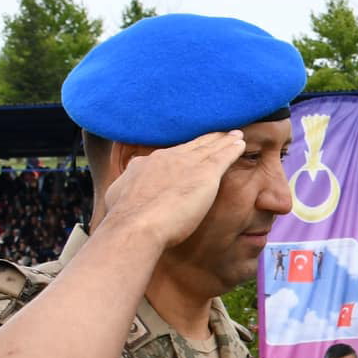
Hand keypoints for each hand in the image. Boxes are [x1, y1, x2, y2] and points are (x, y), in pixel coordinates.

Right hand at [97, 131, 246, 250]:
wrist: (137, 225)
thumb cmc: (125, 219)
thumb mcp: (117, 196)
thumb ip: (124, 188)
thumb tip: (121, 188)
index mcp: (146, 164)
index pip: (166, 156)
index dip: (180, 152)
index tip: (188, 150)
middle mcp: (166, 158)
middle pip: (192, 145)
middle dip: (206, 139)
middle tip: (219, 133)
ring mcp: (187, 163)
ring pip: (210, 147)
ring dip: (223, 140)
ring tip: (234, 134)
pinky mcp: (205, 174)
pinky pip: (223, 156)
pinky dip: (232, 148)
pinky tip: (240, 143)